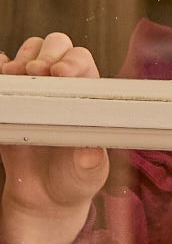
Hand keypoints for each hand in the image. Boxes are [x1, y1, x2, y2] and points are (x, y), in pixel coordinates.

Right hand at [0, 35, 107, 243]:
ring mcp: (34, 89)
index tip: (60, 74)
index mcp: (88, 96)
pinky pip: (2, 73)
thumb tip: (90, 151)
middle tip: (35, 71)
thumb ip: (90, 163)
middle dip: (45, 53)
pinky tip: (1, 78)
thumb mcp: (87, 175)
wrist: (44, 197)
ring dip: (20, 58)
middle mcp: (62, 86)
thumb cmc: (75, 179)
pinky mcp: (11, 99)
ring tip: (14, 75)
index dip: (72, 62)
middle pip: (56, 46)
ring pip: (29, 52)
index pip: (83, 63)